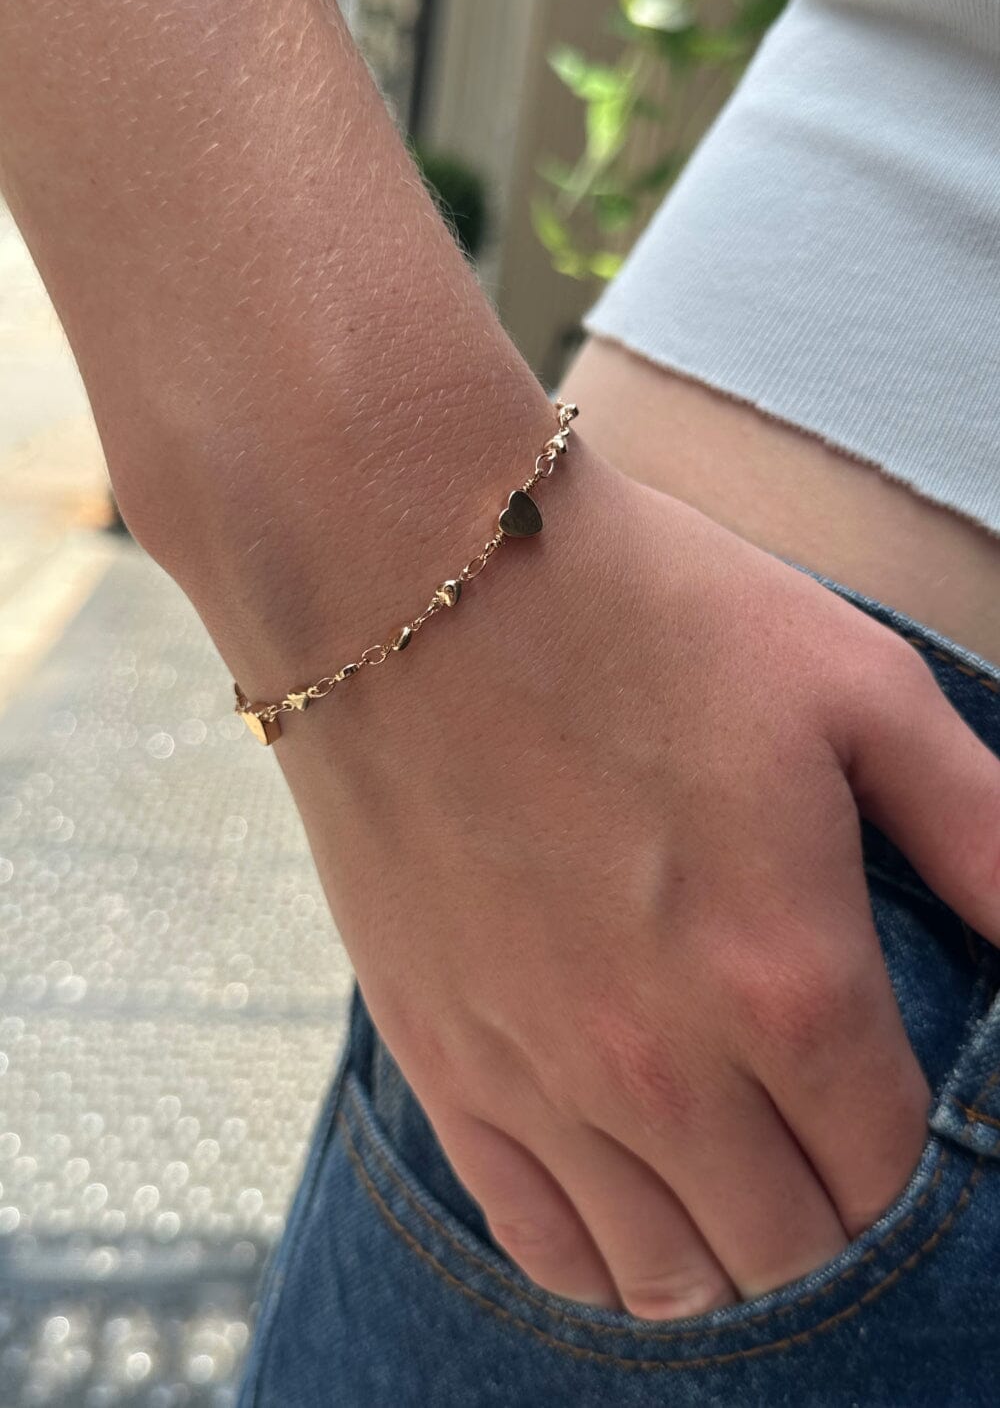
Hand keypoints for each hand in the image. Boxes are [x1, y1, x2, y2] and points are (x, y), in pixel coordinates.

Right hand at [267, 449, 999, 1319]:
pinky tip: (628, 1218)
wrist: (416, 574)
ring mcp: (538, 1073)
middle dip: (828, 1224)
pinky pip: (535, 1235)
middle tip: (821, 1154)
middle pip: (785, 1248)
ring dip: (725, 1262)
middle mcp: (664, 1063)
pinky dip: (601, 1259)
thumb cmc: (645, 610)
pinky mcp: (442, 1056)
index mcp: (788, 977)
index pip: (887, 1171)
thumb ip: (982, 833)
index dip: (911, 1169)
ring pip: (666, 1273)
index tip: (891, 1118)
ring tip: (737, 1201)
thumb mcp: (857, 689)